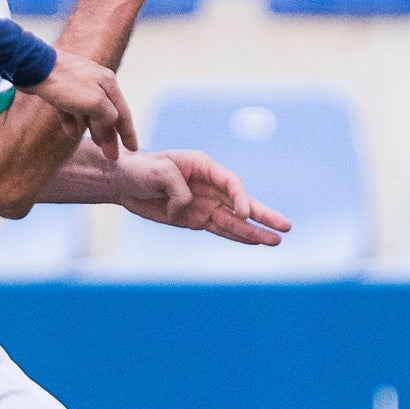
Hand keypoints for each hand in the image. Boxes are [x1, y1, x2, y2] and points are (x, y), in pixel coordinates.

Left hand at [28, 49, 136, 155]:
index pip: (123, 113)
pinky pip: (71, 110)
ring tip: (97, 145)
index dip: (128, 133)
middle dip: (110, 136)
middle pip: (107, 114)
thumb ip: (108, 117)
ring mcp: (77, 85)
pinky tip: (72, 134)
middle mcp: (95, 83)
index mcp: (108, 84)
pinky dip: (73, 122)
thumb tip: (109, 126)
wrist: (34, 67)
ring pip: (89, 112)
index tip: (132, 149)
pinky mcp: (59, 89)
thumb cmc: (66, 84)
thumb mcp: (95, 103)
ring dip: (94, 130)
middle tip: (112, 156)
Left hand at [119, 149, 287, 246]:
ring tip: (276, 241)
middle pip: (243, 203)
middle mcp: (209, 186)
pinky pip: (220, 230)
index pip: (231, 182)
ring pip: (235, 221)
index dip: (241, 197)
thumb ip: (178, 190)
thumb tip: (190, 213)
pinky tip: (254, 242)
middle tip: (286, 227)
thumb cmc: (140, 169)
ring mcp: (204, 204)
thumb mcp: (158, 171)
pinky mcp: (195, 220)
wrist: (123, 181)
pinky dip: (236, 237)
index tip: (244, 212)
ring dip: (254, 232)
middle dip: (263, 215)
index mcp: (204, 166)